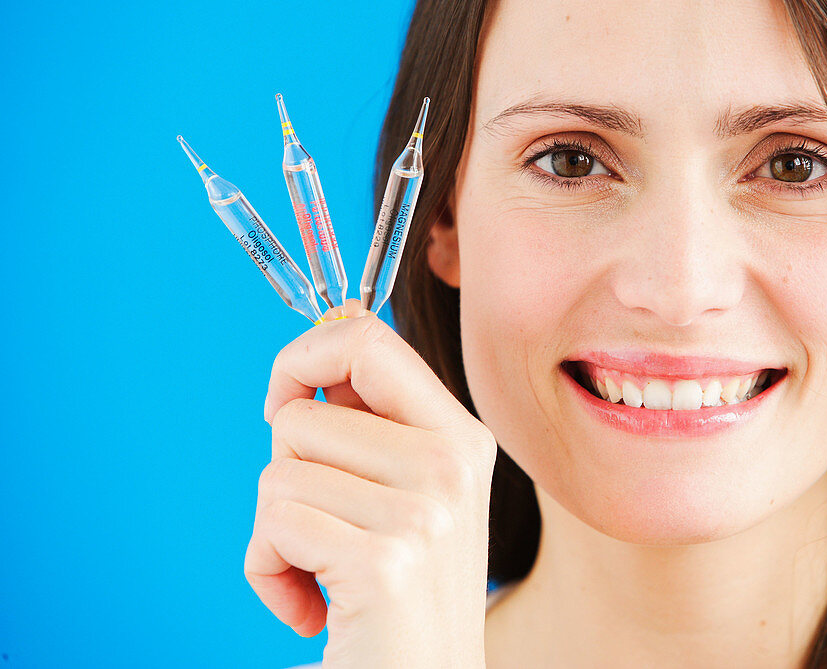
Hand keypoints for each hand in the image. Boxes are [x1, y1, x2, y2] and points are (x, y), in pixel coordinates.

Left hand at [244, 301, 497, 667]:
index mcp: (460, 436)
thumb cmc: (402, 593)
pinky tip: (311, 605)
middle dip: (286, 475)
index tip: (288, 400)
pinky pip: (272, 527)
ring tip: (321, 569)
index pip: (368, 339)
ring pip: (278, 471)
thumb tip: (336, 317)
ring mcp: (424, 512)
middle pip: (301, 415)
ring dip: (274, 532)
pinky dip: (269, 573)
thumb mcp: (409, 490)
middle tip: (326, 526)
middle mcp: (452, 464)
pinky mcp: (384, 562)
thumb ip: (373, 415)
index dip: (303, 357)